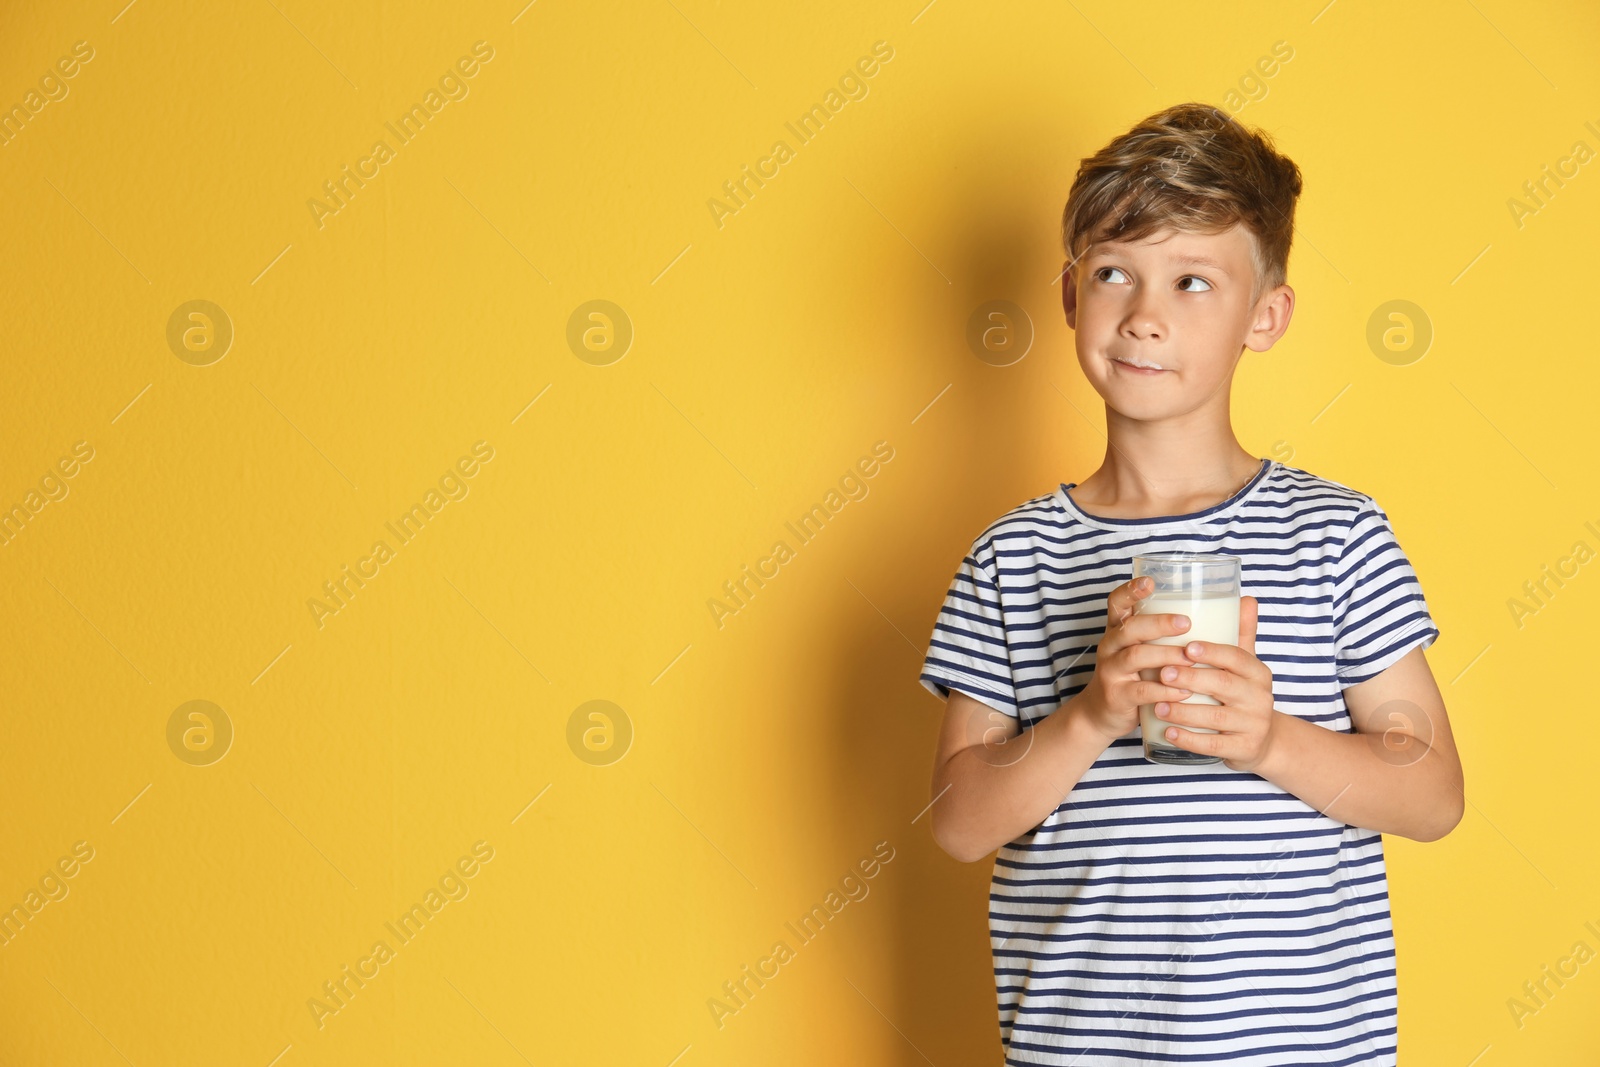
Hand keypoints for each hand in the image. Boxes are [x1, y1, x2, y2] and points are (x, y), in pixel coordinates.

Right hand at [1075, 576, 1200, 743]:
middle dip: (1157, 623)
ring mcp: (1111, 670)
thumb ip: (1181, 631)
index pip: (1117, 602)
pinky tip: (1184, 691)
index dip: (1130, 590)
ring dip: (1165, 656)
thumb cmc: (1137, 675)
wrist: (1104, 714)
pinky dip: (1164, 691)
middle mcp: (1111, 645)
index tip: (1150, 582)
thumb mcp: (1150, 649)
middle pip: (1129, 627)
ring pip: (1135, 656)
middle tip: (1185, 623)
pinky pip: (1140, 691)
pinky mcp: (1117, 696)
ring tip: (1190, 659)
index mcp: (1119, 629)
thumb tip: (1244, 601)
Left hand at [1150, 596, 1280, 772]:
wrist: (1263, 741)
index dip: (1212, 652)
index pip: (1236, 657)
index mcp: (1258, 673)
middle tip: (1162, 673)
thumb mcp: (1246, 666)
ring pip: (1214, 718)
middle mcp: (1259, 698)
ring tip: (1157, 704)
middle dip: (1190, 678)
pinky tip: (1167, 732)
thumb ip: (1241, 634)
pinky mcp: (1243, 749)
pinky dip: (1189, 740)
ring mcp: (1252, 726)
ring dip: (1183, 711)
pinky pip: (1213, 746)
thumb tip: (1244, 597)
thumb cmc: (1244, 694)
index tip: (1186, 647)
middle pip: (1223, 685)